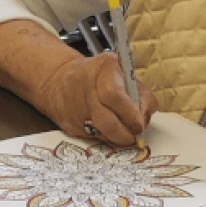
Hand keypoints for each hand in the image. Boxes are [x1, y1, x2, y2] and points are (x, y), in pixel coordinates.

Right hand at [39, 51, 158, 147]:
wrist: (60, 78)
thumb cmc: (101, 77)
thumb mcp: (125, 74)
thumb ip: (141, 94)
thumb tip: (145, 119)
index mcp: (104, 68)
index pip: (115, 95)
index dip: (130, 114)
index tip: (139, 124)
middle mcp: (85, 86)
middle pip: (106, 119)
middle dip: (124, 133)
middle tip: (133, 135)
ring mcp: (74, 106)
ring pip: (99, 132)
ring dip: (116, 138)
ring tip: (123, 134)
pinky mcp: (68, 123)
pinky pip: (90, 137)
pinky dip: (103, 137)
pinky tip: (106, 129)